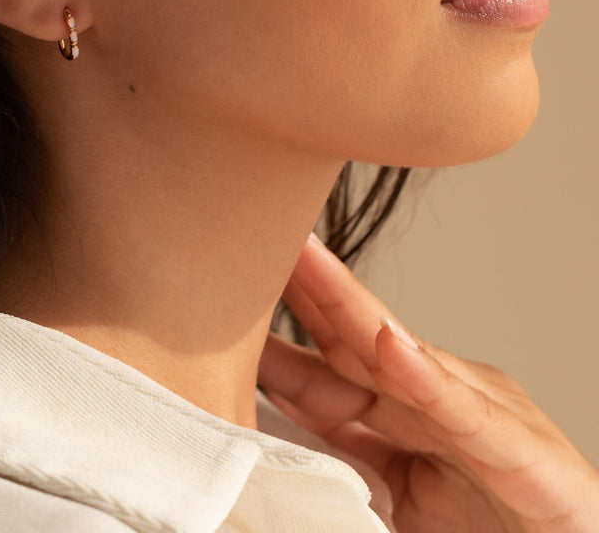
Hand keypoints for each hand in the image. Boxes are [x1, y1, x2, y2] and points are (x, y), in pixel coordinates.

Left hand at [258, 234, 598, 532]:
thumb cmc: (488, 527)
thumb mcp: (389, 492)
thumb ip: (334, 459)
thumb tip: (253, 444)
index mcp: (394, 412)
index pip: (319, 362)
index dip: (271, 327)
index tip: (216, 289)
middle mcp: (427, 397)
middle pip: (349, 335)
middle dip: (299, 283)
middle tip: (250, 232)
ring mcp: (473, 414)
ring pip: (398, 352)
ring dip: (348, 302)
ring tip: (302, 256)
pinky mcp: (518, 452)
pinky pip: (464, 412)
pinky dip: (426, 376)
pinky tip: (390, 344)